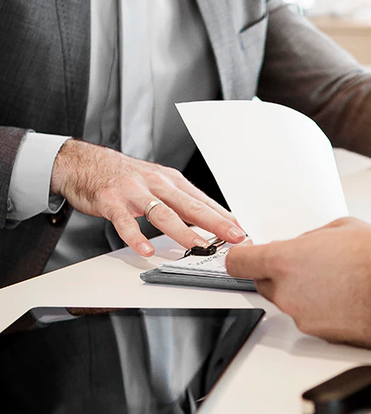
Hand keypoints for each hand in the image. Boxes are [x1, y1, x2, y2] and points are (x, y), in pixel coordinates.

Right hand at [50, 139, 245, 255]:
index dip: (225, 217)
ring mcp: (135, 192)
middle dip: (216, 223)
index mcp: (173, 181)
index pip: (204, 201)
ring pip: (163, 214)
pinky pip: (125, 222)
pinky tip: (146, 251)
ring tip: (199, 247)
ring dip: (183, 232)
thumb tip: (211, 220)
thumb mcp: (159, 184)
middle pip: (191, 206)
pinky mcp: (111, 201)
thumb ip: (182, 203)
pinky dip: (136, 237)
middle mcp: (158, 184)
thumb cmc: (126, 177)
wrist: (85, 163)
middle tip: (234, 237)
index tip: (243, 231)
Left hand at [226, 218, 370, 348]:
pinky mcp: (322, 335)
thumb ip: (313, 237)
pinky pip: (313, 316)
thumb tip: (306, 244)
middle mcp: (288, 293)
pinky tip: (349, 294)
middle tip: (309, 261)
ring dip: (306, 290)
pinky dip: (324, 307)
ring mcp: (304, 317)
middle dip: (279, 272)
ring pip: (291, 300)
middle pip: (263, 283)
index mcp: (286, 261)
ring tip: (340, 277)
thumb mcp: (344, 227)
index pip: (238, 263)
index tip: (249, 252)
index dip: (242, 256)